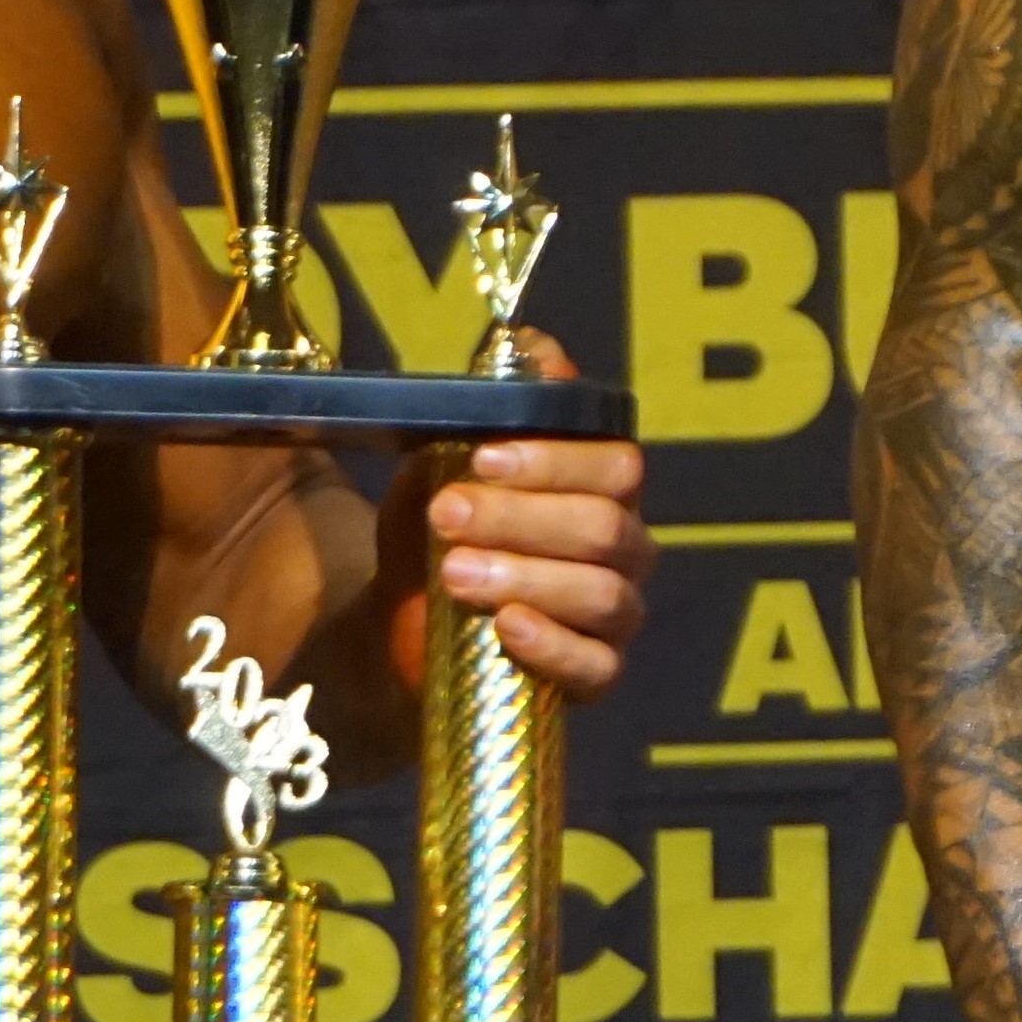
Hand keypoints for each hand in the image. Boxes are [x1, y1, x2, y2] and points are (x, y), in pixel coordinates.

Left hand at [401, 329, 656, 696]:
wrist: (397, 622)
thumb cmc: (436, 532)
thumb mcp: (446, 460)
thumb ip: (494, 406)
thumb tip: (531, 345)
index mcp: (602, 487)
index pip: (615, 463)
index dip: (553, 460)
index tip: (481, 459)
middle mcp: (625, 548)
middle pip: (606, 527)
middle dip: (522, 518)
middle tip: (446, 514)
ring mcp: (616, 615)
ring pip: (603, 593)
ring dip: (525, 575)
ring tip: (454, 572)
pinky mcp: (595, 677)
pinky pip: (598, 666)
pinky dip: (552, 644)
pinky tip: (507, 625)